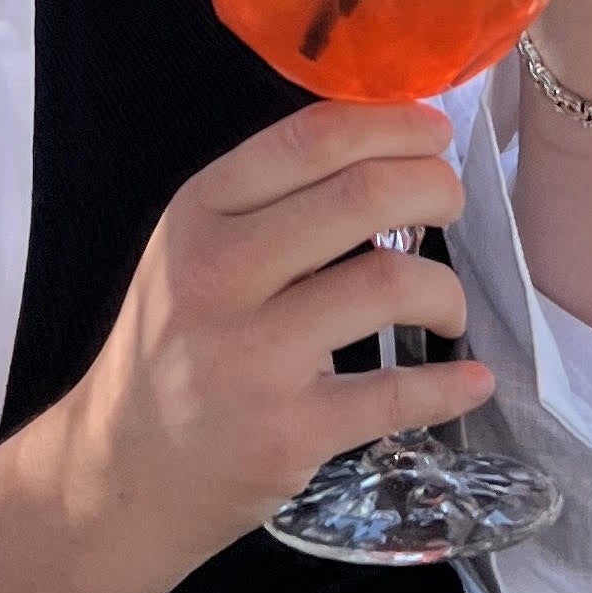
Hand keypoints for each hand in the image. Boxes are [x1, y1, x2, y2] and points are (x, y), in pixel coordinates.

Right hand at [54, 99, 494, 586]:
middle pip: (361, 196)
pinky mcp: (290, 431)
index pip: (310, 139)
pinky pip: (397, 394)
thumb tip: (388, 160)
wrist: (121, 469)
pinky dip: (450, 385)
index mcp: (200, 214)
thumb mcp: (189, 252)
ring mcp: (254, 356)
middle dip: (435, 188)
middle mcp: (220, 274)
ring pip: (389, 284)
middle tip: (450, 206)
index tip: (435, 133)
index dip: (392, 124)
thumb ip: (269, 205)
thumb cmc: (170, 346)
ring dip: (446, 289)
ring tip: (445, 307)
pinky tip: (470, 379)